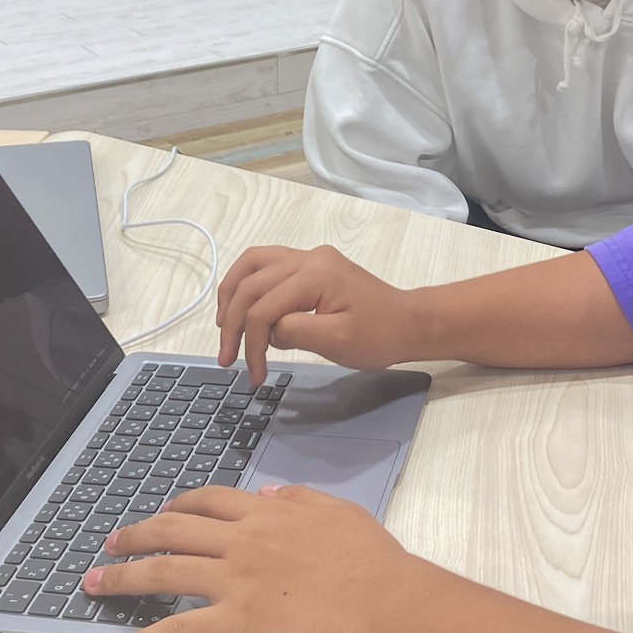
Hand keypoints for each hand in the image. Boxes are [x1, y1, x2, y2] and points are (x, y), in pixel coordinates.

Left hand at [85, 483, 426, 632]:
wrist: (387, 602)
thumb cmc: (374, 564)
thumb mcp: (339, 513)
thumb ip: (299, 499)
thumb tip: (267, 493)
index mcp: (269, 513)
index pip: (210, 499)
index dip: (178, 504)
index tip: (163, 511)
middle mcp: (244, 540)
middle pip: (174, 529)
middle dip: (135, 534)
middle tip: (111, 543)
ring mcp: (236, 579)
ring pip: (164, 570)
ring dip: (122, 577)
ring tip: (93, 583)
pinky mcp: (238, 619)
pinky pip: (177, 630)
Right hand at [216, 245, 421, 382]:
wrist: (409, 323)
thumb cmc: (380, 335)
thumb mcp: (338, 342)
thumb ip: (296, 332)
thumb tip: (267, 332)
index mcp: (316, 275)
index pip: (264, 308)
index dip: (251, 343)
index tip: (254, 374)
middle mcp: (309, 258)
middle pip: (251, 283)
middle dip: (233, 323)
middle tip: (226, 357)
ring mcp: (310, 258)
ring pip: (254, 264)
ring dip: (232, 293)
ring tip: (223, 325)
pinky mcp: (311, 266)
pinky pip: (267, 266)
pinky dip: (248, 285)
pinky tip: (241, 306)